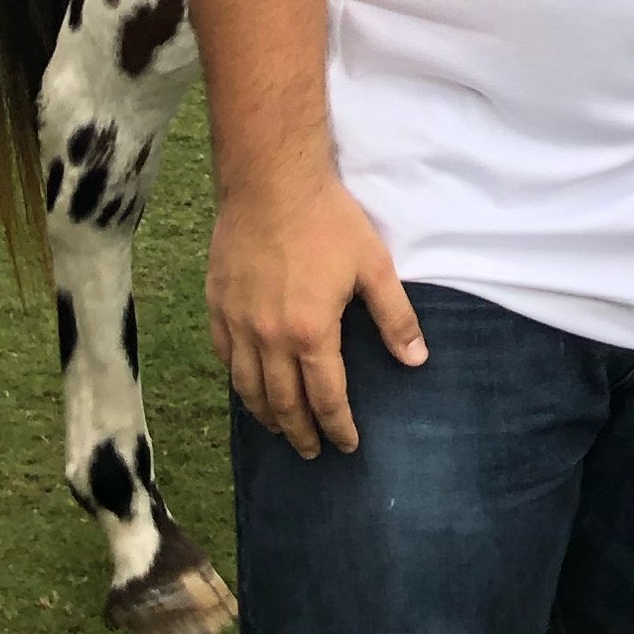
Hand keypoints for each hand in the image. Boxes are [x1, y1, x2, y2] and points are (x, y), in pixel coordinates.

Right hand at [206, 172, 424, 457]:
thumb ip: (395, 318)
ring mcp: (237, 324)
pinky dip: (238, 381)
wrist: (271, 181)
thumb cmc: (328, 220)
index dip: (338, 426)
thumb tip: (416, 361)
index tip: (347, 446)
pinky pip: (224, 357)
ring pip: (248, 387)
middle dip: (300, 432)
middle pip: (283, 403)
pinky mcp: (217, 305)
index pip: (325, 397)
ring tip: (280, 429)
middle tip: (311, 452)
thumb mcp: (374, 266)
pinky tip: (247, 386)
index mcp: (310, 333)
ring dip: (266, 415)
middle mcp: (269, 338)